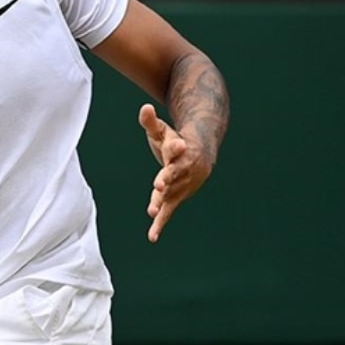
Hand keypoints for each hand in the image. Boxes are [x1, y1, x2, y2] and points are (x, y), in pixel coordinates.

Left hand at [138, 103, 211, 242]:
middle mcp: (183, 168)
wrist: (200, 157)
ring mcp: (181, 184)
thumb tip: (144, 107)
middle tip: (160, 184)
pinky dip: (160, 223)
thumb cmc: (175, 141)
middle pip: (175, 173)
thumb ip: (150, 121)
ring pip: (171, 194)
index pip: (177, 147)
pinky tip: (152, 237)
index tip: (176, 144)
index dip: (176, 146)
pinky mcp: (177, 197)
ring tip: (152, 211)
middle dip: (168, 178)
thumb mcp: (162, 130)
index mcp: (179, 149)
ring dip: (161, 202)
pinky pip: (168, 210)